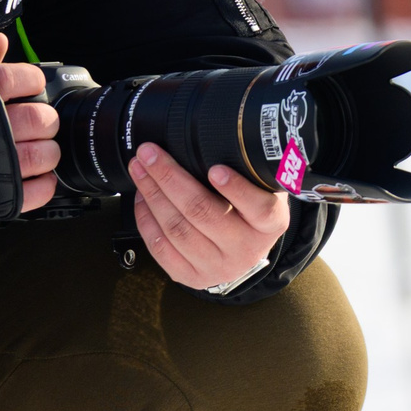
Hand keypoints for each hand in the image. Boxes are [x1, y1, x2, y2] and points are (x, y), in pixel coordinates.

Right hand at [0, 32, 59, 233]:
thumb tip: (1, 42)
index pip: (17, 78)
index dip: (32, 80)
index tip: (32, 86)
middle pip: (39, 118)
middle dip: (45, 117)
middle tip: (38, 121)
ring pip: (43, 155)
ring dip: (49, 150)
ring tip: (38, 148)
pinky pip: (38, 191)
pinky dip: (45, 182)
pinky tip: (35, 174)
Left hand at [129, 143, 291, 290]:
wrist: (245, 247)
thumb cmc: (249, 208)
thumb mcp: (261, 186)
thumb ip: (245, 167)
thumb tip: (211, 132)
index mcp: (270, 224)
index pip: (259, 208)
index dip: (236, 189)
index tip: (216, 169)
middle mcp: (246, 249)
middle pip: (203, 213)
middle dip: (169, 178)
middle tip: (150, 154)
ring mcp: (218, 266)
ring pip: (177, 229)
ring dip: (152, 194)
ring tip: (139, 170)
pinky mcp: (193, 277)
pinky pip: (161, 249)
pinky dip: (146, 220)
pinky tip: (142, 198)